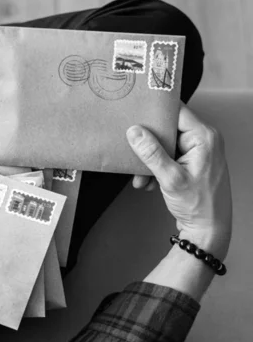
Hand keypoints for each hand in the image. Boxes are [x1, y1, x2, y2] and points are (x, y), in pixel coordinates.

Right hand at [126, 104, 231, 258]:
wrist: (208, 228)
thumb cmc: (199, 205)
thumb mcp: (170, 178)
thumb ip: (151, 153)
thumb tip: (135, 132)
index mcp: (204, 137)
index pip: (176, 112)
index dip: (156, 113)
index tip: (137, 114)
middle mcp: (203, 140)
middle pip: (167, 129)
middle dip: (148, 144)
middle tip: (135, 153)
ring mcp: (197, 151)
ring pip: (164, 145)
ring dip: (149, 160)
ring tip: (142, 176)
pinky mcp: (190, 162)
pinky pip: (167, 156)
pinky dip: (155, 168)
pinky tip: (148, 181)